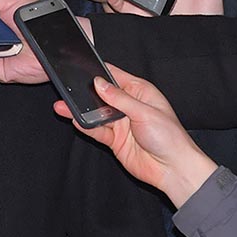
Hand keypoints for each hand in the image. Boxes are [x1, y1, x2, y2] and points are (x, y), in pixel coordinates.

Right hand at [51, 65, 217, 207]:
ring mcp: (121, 123)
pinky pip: (97, 130)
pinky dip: (86, 126)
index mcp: (140, 92)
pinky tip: (76, 121)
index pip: (115, 76)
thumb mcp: (144, 112)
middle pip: (101, 95)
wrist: (173, 169)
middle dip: (85, 93)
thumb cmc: (169, 137)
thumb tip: (99, 83)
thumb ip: (119, 98)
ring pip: (96, 113)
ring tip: (63, 106)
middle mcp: (129, 106)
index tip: (80, 68)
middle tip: (67, 89)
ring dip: (81, 111)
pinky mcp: (115, 140)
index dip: (98, 72)